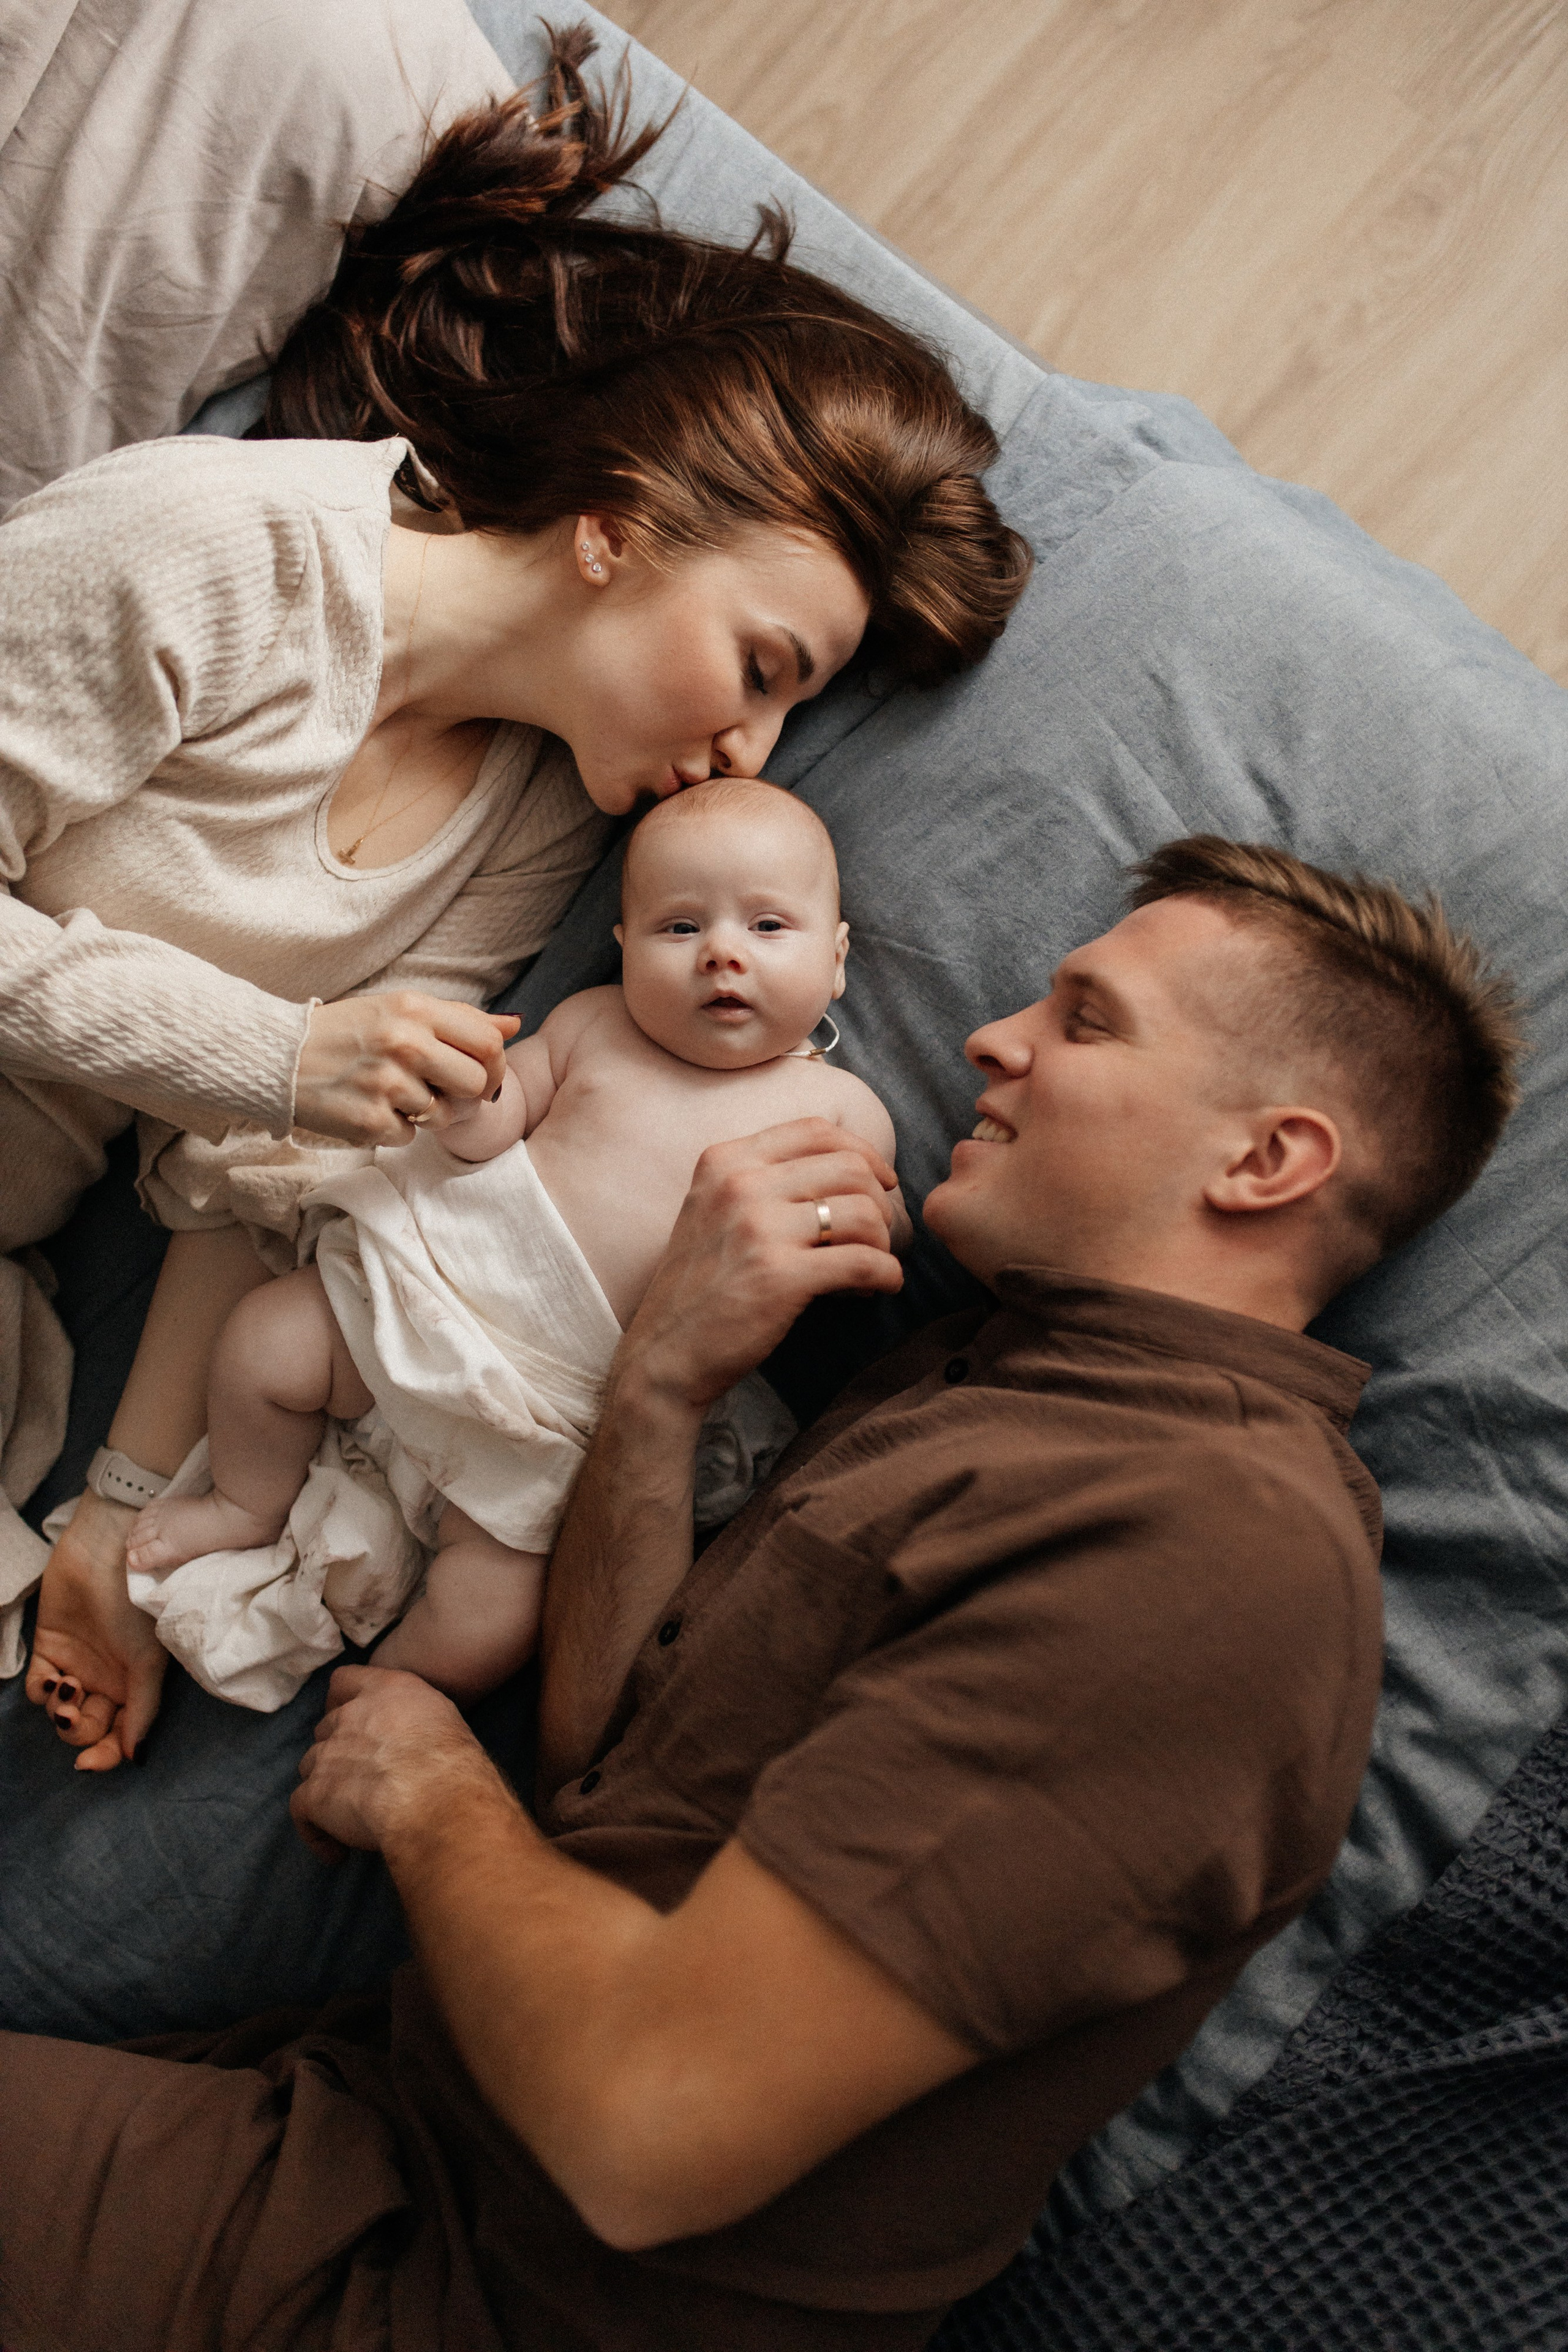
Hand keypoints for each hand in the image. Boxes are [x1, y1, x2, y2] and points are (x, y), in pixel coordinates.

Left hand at [25, 1491, 166, 1769]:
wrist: (111, 1554)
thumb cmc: (137, 1607)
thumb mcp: (148, 1662)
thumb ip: (142, 1710)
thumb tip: (135, 1757)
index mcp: (134, 1686)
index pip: (118, 1736)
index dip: (105, 1755)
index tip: (89, 1763)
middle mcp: (105, 1679)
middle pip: (86, 1728)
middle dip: (77, 1730)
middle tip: (73, 1711)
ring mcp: (76, 1664)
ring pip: (59, 1711)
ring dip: (59, 1709)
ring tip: (67, 1685)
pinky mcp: (49, 1647)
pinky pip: (37, 1686)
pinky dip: (40, 1692)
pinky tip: (51, 1680)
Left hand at [290, 1664, 495, 1859]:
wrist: (437, 1800)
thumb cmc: (454, 1762)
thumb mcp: (442, 1719)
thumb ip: (412, 1719)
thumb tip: (409, 1739)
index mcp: (384, 1690)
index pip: (344, 1681)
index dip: (340, 1702)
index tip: (349, 1723)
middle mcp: (350, 1716)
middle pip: (325, 1730)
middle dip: (337, 1753)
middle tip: (361, 1779)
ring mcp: (327, 1754)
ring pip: (311, 1767)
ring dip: (326, 1789)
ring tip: (349, 1817)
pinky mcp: (315, 1793)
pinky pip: (301, 1812)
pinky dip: (316, 1833)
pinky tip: (337, 1853)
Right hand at [294, 992, 518, 1145]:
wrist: (279, 1056)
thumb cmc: (349, 1032)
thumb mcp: (402, 1010)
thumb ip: (460, 1019)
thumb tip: (514, 1024)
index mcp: (415, 1008)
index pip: (489, 1042)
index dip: (497, 1066)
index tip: (485, 1076)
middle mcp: (403, 1042)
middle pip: (476, 1084)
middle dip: (465, 1095)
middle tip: (439, 1091)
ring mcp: (385, 1084)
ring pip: (445, 1116)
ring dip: (428, 1113)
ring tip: (396, 1095)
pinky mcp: (368, 1121)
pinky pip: (410, 1137)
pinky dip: (396, 1129)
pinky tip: (372, 1108)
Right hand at [623, 1118, 903, 1412]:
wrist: (664, 1354)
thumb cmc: (701, 1287)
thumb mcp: (714, 1211)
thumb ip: (764, 1181)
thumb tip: (851, 1169)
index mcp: (724, 1161)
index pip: (816, 1130)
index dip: (863, 1151)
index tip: (881, 1181)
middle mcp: (739, 1185)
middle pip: (850, 1167)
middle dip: (879, 1202)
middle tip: (877, 1236)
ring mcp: (758, 1229)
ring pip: (863, 1211)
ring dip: (883, 1241)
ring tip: (873, 1265)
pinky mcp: (779, 1277)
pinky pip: (865, 1261)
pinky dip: (887, 1275)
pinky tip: (881, 1287)